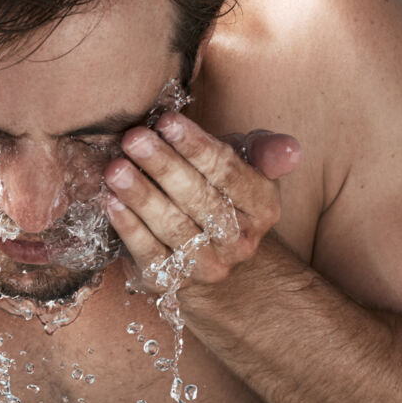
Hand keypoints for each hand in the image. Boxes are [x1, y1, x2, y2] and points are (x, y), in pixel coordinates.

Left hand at [104, 113, 301, 293]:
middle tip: (133, 139)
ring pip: (172, 228)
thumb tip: (290, 151)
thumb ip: (265, 151)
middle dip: (163, 166)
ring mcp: (207, 265)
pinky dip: (129, 228)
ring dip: (141, 196)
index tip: (166, 122)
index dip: (196, 147)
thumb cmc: (221, 189)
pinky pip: (149, 255)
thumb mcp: (247, 163)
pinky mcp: (172, 280)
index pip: (229, 173)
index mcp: (263, 207)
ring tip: (116, 168)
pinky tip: (111, 202)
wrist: (208, 248)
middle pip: (198, 199)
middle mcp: (240, 241)